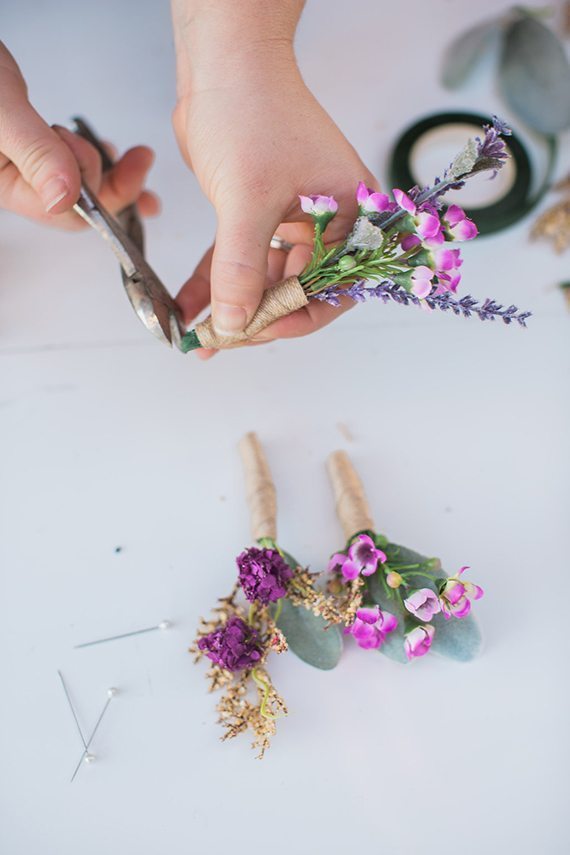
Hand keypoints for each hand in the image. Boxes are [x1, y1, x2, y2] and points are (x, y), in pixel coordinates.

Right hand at [0, 42, 158, 228]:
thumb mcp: (2, 111)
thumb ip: (34, 151)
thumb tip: (64, 197)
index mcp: (7, 187)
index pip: (66, 215)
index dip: (105, 199)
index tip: (132, 171)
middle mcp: (19, 182)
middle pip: (80, 206)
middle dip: (116, 187)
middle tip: (140, 158)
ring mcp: (28, 166)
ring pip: (81, 187)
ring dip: (112, 176)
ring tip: (133, 156)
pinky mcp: (36, 148)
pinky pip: (74, 166)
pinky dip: (96, 159)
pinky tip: (110, 151)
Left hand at [171, 4, 377, 356]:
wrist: (219, 65)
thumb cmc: (251, 112)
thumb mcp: (248, 198)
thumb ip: (241, 267)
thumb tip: (234, 324)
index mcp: (349, 214)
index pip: (335, 286)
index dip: (298, 315)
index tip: (258, 331)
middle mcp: (326, 221)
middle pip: (297, 290)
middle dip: (258, 316)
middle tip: (223, 339)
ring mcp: (291, 219)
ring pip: (264, 279)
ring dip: (232, 305)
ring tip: (201, 333)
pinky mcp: (257, 215)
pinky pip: (239, 260)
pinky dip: (216, 282)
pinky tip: (190, 306)